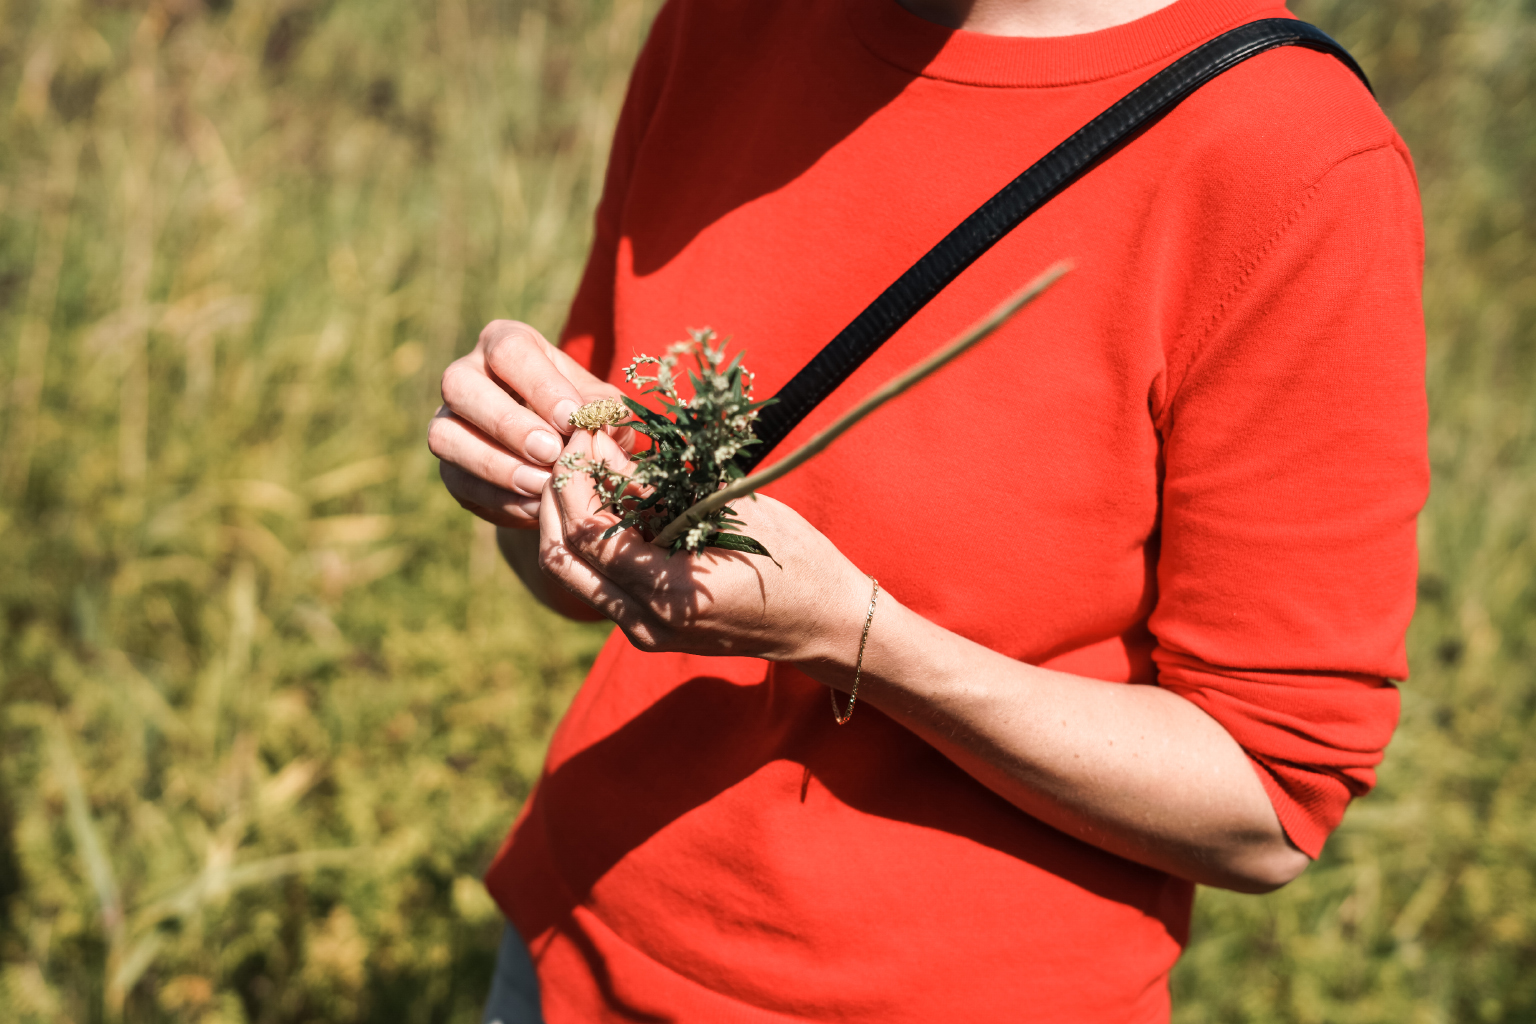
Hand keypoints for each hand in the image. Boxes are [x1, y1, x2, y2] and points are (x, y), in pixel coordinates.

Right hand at [428, 320, 635, 527]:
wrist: (563, 460)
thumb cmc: (582, 417)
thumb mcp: (599, 406)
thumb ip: (604, 410)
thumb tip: (607, 423)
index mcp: (506, 344)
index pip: (510, 350)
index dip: (540, 385)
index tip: (573, 418)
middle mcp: (467, 375)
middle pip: (459, 384)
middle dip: (507, 423)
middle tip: (551, 451)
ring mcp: (448, 421)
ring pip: (445, 435)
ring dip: (496, 464)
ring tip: (542, 484)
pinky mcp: (449, 467)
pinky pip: (459, 481)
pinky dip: (499, 497)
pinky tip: (535, 506)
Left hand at [537, 429, 870, 665]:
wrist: (826, 623)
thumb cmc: (795, 559)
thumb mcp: (730, 510)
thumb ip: (658, 488)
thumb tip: (602, 448)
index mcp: (671, 593)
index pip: (587, 530)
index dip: (574, 475)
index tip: (586, 431)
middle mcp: (647, 622)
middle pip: (561, 555)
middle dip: (557, 492)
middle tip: (576, 444)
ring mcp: (644, 633)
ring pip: (570, 571)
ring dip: (567, 515)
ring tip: (587, 465)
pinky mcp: (647, 630)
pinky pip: (596, 581)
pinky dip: (589, 537)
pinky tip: (607, 498)